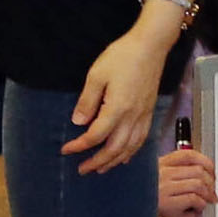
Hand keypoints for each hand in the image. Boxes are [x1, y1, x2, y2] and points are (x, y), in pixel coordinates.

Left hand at [65, 17, 180, 170]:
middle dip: (97, 162)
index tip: (66, 150)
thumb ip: (87, 101)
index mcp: (117, 108)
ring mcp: (143, 115)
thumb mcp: (96, 76)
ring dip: (114, 161)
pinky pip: (141, 139)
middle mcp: (133, 116)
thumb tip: (78, 123)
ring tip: (100, 169)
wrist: (150, 46)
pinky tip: (124, 157)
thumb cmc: (122, 57)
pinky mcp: (149, 112)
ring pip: (130, 148)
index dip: (80, 146)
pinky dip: (131, 152)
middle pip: (114, 149)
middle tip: (82, 170)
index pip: (95, 136)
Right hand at [155, 144, 215, 216]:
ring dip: (207, 195)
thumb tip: (208, 168)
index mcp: (159, 163)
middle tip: (212, 191)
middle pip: (197, 171)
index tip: (211, 171)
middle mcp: (159, 173)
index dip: (205, 162)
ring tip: (206, 200)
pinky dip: (201, 204)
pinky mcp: (166, 203)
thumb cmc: (157, 199)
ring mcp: (162, 188)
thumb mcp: (164, 179)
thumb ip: (181, 170)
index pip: (188, 155)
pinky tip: (197, 207)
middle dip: (210, 183)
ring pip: (198, 185)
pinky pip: (194, 199)